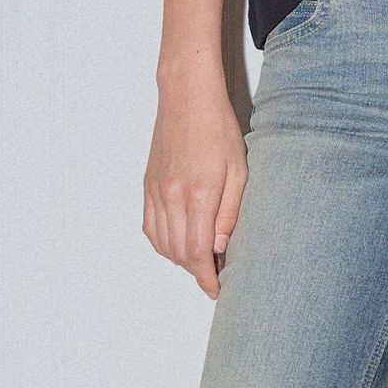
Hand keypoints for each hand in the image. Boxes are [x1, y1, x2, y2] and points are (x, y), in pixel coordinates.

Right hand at [143, 60, 246, 297]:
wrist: (186, 98)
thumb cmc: (218, 129)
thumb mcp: (239, 171)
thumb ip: (229, 213)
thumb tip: (220, 248)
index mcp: (197, 195)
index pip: (198, 253)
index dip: (207, 277)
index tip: (217, 290)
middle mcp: (171, 197)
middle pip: (178, 253)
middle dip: (196, 271)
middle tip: (216, 274)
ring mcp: (155, 192)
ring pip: (162, 244)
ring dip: (180, 259)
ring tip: (201, 259)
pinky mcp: (147, 186)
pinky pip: (150, 227)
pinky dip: (163, 242)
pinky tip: (179, 241)